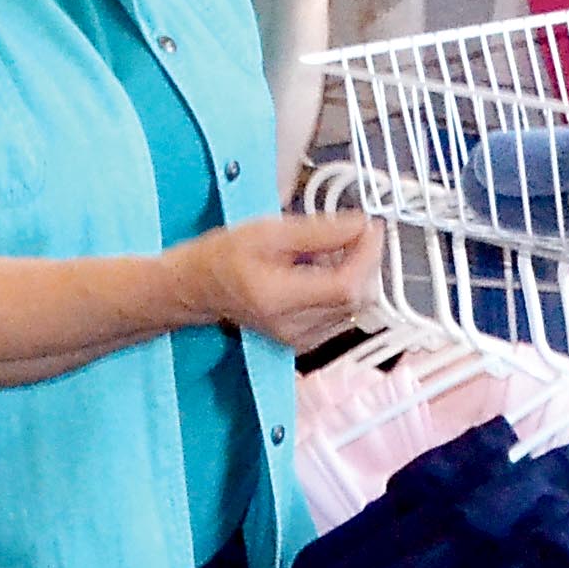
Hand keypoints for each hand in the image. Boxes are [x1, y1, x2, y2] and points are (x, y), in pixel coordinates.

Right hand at [179, 210, 379, 350]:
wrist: (197, 288)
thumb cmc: (224, 256)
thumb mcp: (268, 231)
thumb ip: (319, 230)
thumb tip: (361, 225)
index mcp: (278, 298)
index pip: (346, 287)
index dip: (367, 256)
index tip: (371, 228)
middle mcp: (293, 328)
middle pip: (356, 299)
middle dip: (366, 261)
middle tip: (357, 231)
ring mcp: (300, 340)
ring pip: (354, 308)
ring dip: (356, 274)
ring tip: (336, 247)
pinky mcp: (305, 341)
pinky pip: (341, 314)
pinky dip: (344, 288)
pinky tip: (326, 268)